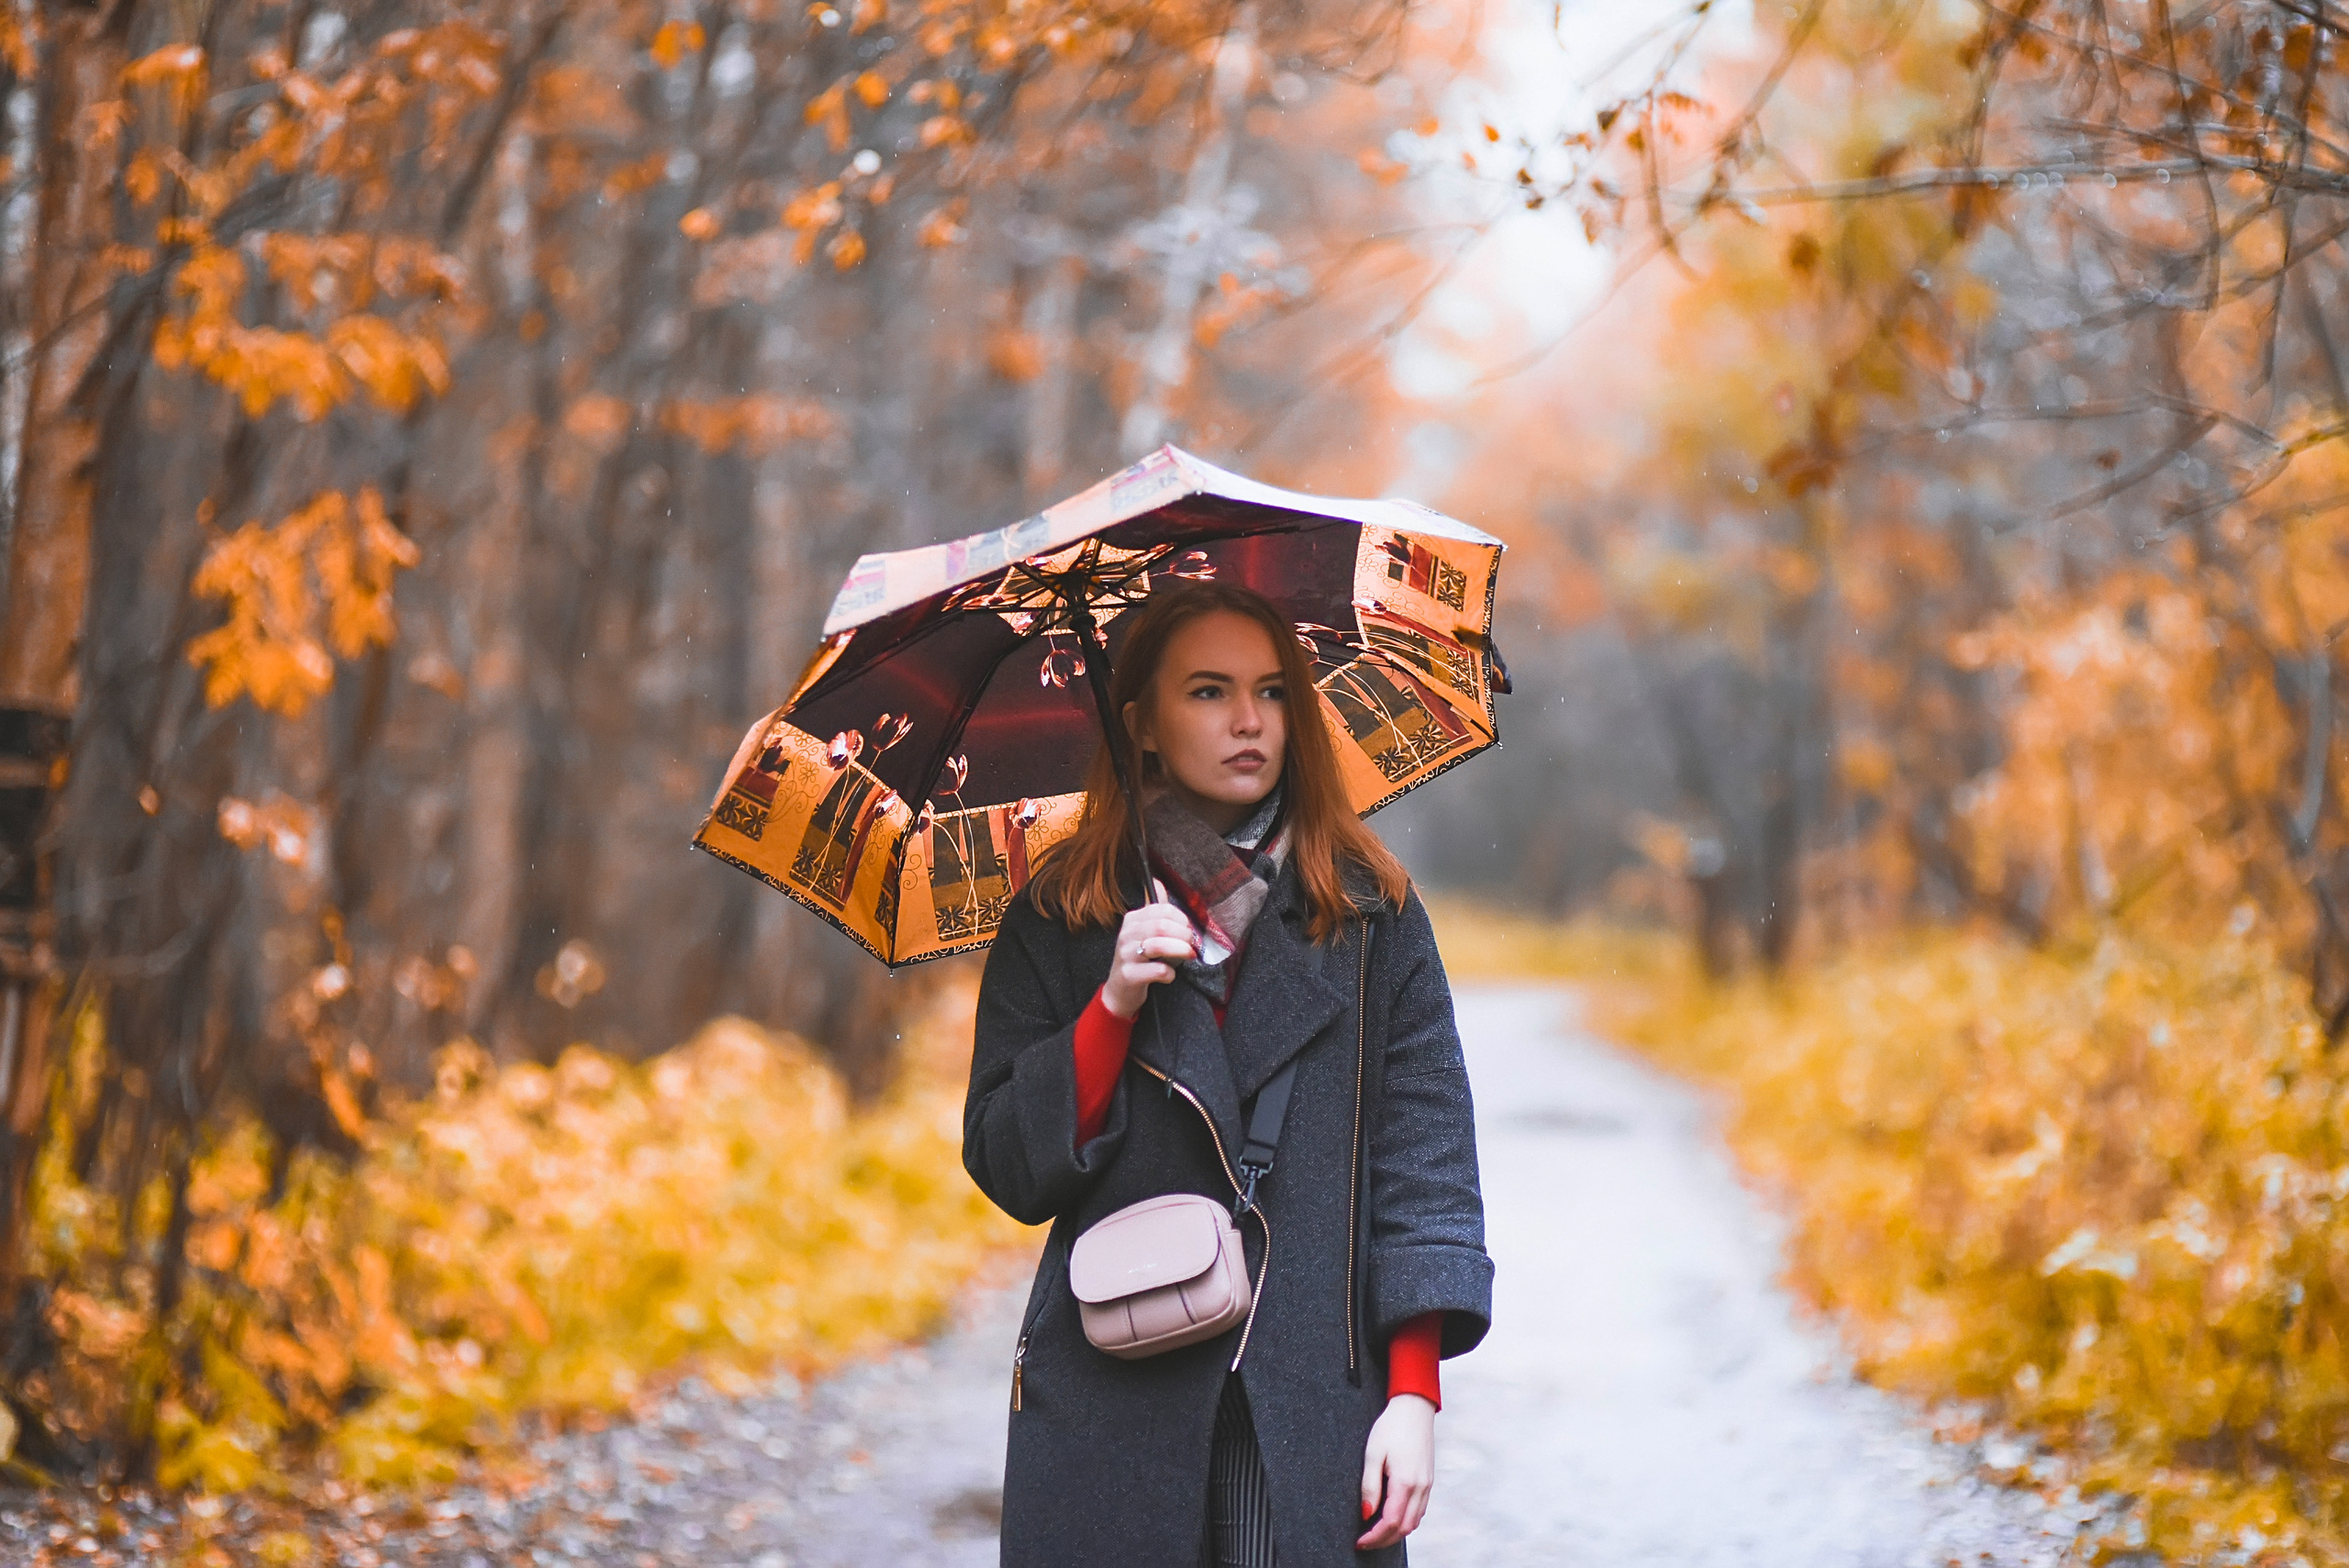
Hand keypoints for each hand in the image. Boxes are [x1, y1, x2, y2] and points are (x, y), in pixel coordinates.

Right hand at [1100, 898, 1196, 1018]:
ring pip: (1158, 946)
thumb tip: (1157, 881)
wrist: (1120, 991)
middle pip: (1161, 926)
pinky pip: (1157, 970)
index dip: (1182, 919)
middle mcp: (1126, 934)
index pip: (1162, 909)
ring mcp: (1126, 955)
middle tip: (1192, 945)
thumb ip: (1154, 908)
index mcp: (1132, 919)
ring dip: (1180, 950)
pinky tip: (1170, 974)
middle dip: (1183, 935)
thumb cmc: (1137, 958)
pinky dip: (1170, 973)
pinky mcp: (1129, 975)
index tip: (1188, 930)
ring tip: (1188, 955)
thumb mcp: (1143, 931)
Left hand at [1356, 1394, 1434, 1549]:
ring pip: (1414, 1521)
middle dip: (1384, 1540)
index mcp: (1405, 1482)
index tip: (1359, 1541)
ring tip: (1376, 1533)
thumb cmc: (1391, 1426)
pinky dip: (1406, 1520)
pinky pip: (1420, 1510)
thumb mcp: (1373, 1453)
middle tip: (1365, 1542)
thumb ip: (1369, 1486)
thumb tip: (1366, 1513)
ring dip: (1396, 1532)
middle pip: (1405, 1528)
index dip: (1375, 1537)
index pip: (1391, 1522)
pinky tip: (1392, 1517)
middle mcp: (1420, 1487)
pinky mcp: (1429, 1480)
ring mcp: (1427, 1484)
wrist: (1414, 1407)